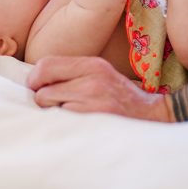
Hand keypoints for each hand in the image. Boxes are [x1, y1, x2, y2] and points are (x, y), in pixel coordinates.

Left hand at [27, 56, 172, 121]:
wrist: (153, 116)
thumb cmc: (119, 95)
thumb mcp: (98, 73)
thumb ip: (71, 72)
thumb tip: (34, 79)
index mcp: (91, 64)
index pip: (46, 64)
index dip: (34, 78)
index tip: (36, 87)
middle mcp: (92, 79)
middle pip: (43, 89)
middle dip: (43, 99)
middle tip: (55, 105)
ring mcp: (94, 102)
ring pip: (50, 108)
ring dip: (54, 113)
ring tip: (70, 114)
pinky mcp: (95, 122)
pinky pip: (63, 122)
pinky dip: (64, 125)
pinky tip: (77, 124)